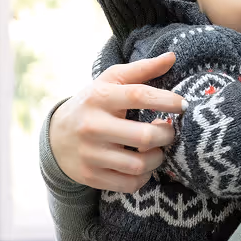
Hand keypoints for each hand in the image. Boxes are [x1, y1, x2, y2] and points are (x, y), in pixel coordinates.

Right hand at [49, 52, 184, 191]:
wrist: (56, 137)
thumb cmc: (94, 104)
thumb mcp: (111, 81)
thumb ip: (142, 70)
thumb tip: (172, 57)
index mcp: (100, 97)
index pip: (139, 96)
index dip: (168, 100)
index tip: (184, 105)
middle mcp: (92, 125)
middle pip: (144, 137)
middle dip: (167, 135)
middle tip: (169, 131)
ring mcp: (90, 153)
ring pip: (139, 164)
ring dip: (158, 158)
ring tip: (158, 149)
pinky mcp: (91, 176)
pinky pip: (130, 184)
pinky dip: (144, 177)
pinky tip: (143, 165)